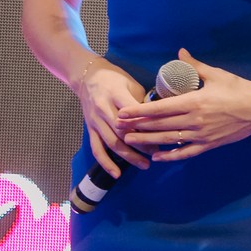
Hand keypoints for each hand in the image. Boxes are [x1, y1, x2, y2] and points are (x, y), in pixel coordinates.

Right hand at [73, 58, 150, 174]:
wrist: (88, 77)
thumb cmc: (115, 79)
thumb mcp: (131, 84)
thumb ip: (141, 103)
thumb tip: (158, 121)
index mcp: (116, 95)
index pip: (133, 114)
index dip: (147, 127)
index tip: (163, 136)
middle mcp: (104, 109)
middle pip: (123, 132)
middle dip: (141, 145)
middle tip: (157, 154)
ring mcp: (95, 121)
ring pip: (112, 143)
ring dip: (128, 156)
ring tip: (144, 165)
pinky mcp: (90, 129)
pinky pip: (96, 148)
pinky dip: (106, 163)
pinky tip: (116, 174)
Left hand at [117, 49, 250, 160]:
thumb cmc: (240, 89)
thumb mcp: (216, 74)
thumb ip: (195, 66)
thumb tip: (180, 52)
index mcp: (194, 102)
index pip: (159, 108)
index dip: (139, 111)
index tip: (123, 113)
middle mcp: (194, 121)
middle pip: (159, 125)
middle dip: (137, 126)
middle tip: (119, 127)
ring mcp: (201, 135)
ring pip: (168, 140)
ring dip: (147, 141)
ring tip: (130, 141)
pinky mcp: (209, 144)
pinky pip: (185, 152)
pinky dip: (170, 156)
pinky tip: (156, 157)